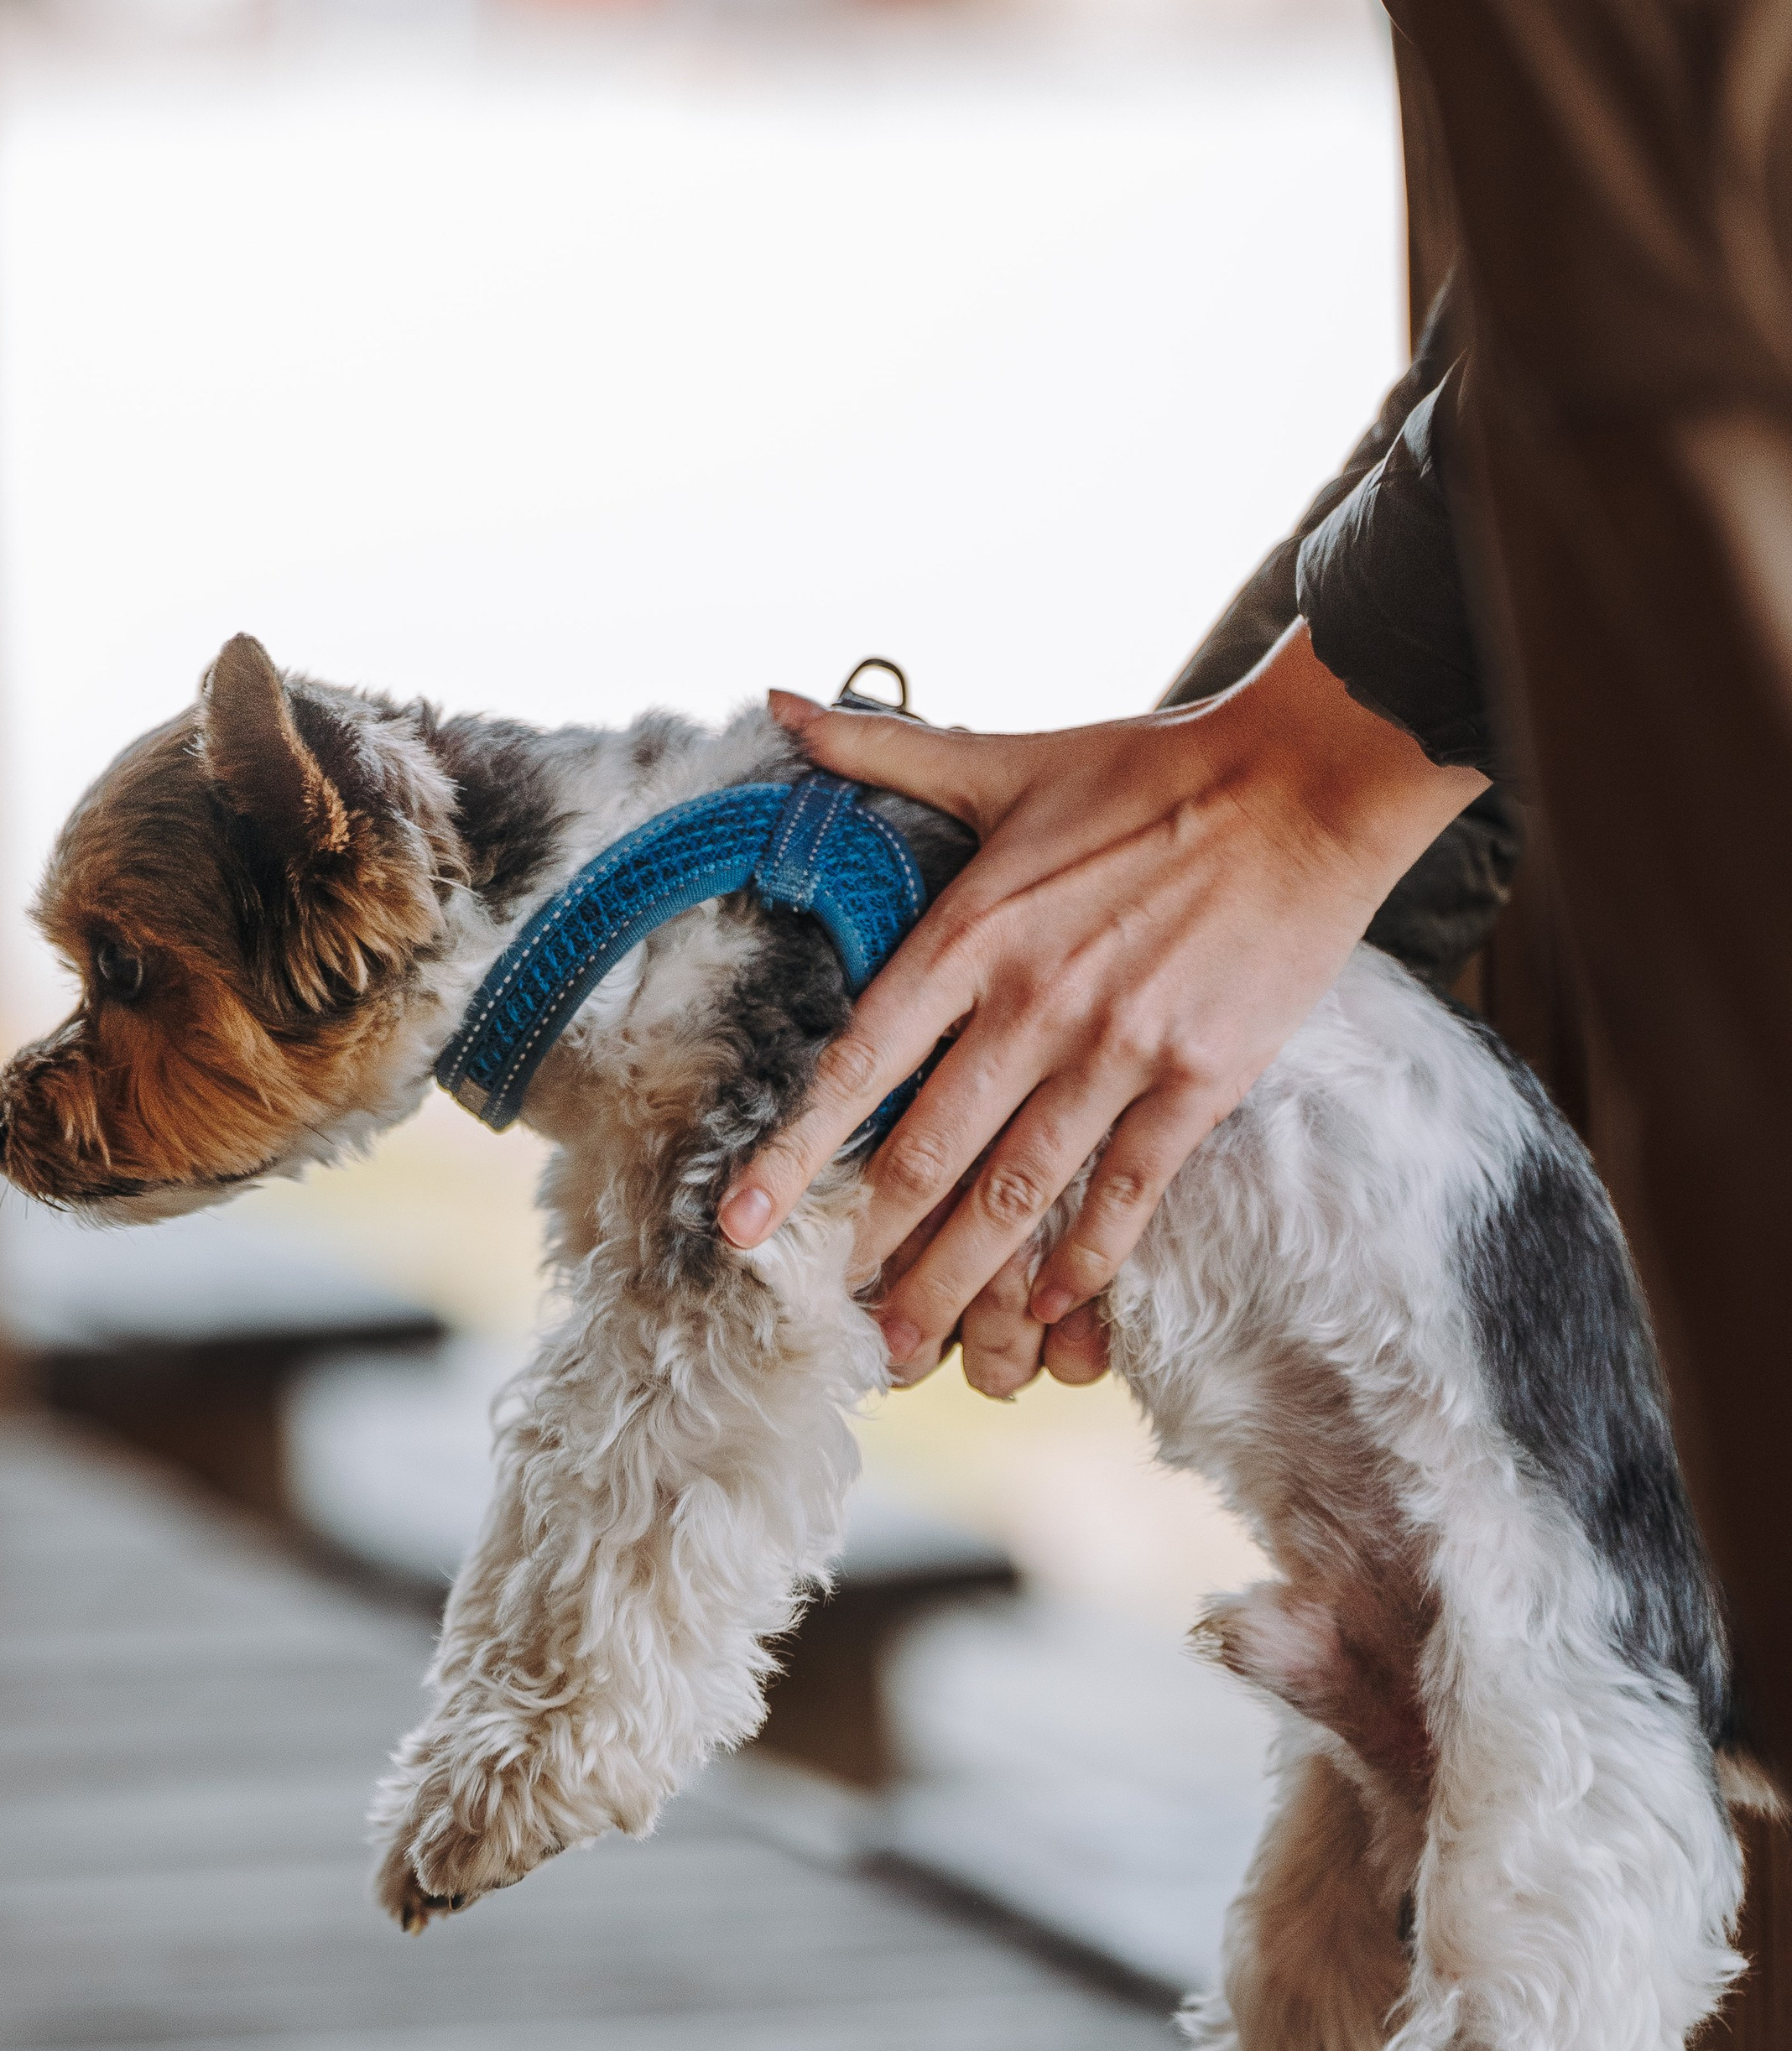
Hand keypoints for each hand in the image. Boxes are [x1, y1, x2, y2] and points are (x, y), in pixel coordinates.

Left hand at [718, 623, 1485, 1392]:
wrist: (1309, 778)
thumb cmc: (1151, 769)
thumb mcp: (1007, 758)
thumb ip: (885, 751)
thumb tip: (781, 704)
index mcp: (971, 932)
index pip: (856, 1066)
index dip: (793, 1157)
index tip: (741, 1229)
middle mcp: (1031, 1004)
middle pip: (925, 1159)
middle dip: (870, 1253)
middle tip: (832, 1325)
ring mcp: (1116, 1051)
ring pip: (1013, 1195)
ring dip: (956, 1282)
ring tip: (910, 1346)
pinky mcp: (1196, 1081)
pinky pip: (1123, 1195)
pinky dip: (1080, 1262)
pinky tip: (1043, 1313)